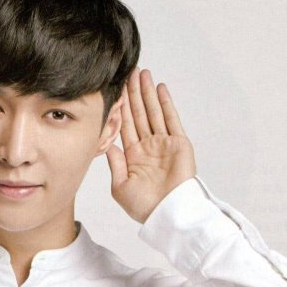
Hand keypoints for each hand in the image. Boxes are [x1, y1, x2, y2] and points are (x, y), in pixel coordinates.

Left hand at [105, 68, 196, 223]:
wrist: (167, 213)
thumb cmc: (145, 206)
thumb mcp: (121, 187)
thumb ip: (115, 164)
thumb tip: (108, 144)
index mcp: (133, 156)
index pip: (125, 125)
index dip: (121, 107)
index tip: (115, 89)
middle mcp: (148, 146)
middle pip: (139, 113)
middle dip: (134, 93)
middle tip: (129, 72)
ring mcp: (164, 143)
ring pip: (153, 112)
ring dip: (147, 93)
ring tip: (142, 73)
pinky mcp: (178, 143)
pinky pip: (170, 118)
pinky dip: (165, 103)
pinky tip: (159, 88)